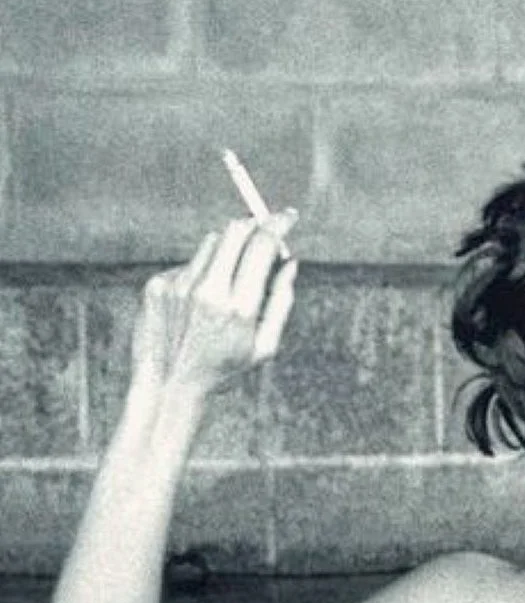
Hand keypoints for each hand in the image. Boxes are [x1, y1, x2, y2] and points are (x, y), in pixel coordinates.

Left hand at [131, 218, 298, 398]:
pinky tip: (196, 305)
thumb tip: (290, 262)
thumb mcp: (265, 347)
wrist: (168, 387)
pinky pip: (188, 264)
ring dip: (228, 251)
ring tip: (226, 286)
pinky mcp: (157, 285)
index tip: (288, 216)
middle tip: (263, 232)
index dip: (279, 224)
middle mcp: (207, 291)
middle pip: (236, 230)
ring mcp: (178, 286)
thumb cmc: (224, 370)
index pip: (262, 245)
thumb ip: (282, 302)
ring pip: (211, 242)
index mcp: (240, 307)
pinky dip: (201, 273)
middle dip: (255, 225)